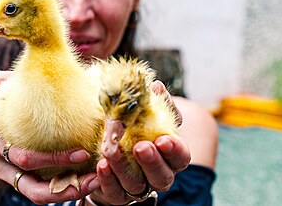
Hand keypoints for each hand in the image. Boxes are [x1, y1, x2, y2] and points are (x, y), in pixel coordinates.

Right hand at [0, 71, 99, 203]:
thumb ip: (4, 77)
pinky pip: (36, 191)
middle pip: (33, 176)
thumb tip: (37, 66)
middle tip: (94, 166)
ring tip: (94, 184)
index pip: (23, 154)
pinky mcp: (13, 178)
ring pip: (35, 192)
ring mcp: (6, 173)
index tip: (81, 149)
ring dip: (65, 193)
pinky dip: (59, 191)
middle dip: (65, 176)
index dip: (53, 157)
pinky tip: (82, 182)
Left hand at [89, 81, 190, 204]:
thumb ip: (155, 103)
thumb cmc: (134, 128)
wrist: (109, 147)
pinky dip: (107, 180)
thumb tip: (156, 87)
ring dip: (123, 169)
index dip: (174, 150)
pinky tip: (101, 166)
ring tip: (111, 152)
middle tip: (141, 147)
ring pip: (135, 185)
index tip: (163, 139)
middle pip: (162, 177)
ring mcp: (137, 187)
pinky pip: (114, 192)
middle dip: (152, 162)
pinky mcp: (117, 194)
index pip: (180, 158)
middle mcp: (157, 175)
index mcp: (170, 156)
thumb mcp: (146, 114)